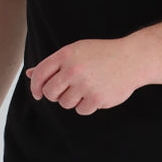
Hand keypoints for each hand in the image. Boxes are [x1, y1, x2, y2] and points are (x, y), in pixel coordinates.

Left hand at [26, 37, 143, 115]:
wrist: (132, 59)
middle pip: (50, 93)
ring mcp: (85, 84)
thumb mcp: (76, 51)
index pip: (40, 74)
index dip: (35, 86)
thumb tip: (29, 74)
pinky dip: (86, 106)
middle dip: (54, 95)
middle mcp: (73, 69)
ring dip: (72, 100)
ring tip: (85, 90)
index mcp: (66, 55)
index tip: (38, 93)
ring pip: (65, 103)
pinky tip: (95, 94)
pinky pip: (81, 110)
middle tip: (65, 91)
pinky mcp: (97, 98)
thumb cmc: (102, 55)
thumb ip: (53, 64)